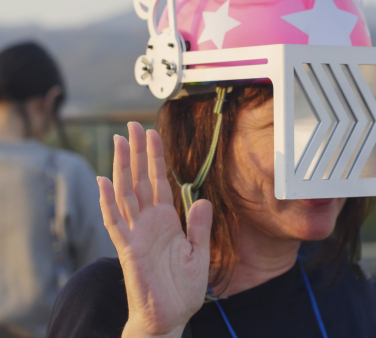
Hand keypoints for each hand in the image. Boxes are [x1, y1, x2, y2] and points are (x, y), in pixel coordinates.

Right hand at [98, 122, 211, 337]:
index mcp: (167, 220)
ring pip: (126, 193)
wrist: (170, 317)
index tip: (152, 133)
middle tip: (131, 126)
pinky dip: (108, 201)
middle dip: (136, 152)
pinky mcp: (128, 249)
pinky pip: (115, 221)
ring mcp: (136, 233)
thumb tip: (202, 200)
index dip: (155, 158)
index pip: (158, 181)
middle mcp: (149, 222)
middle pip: (139, 180)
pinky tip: (104, 180)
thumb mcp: (198, 254)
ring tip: (119, 141)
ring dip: (122, 167)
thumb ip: (199, 227)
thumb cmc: (181, 288)